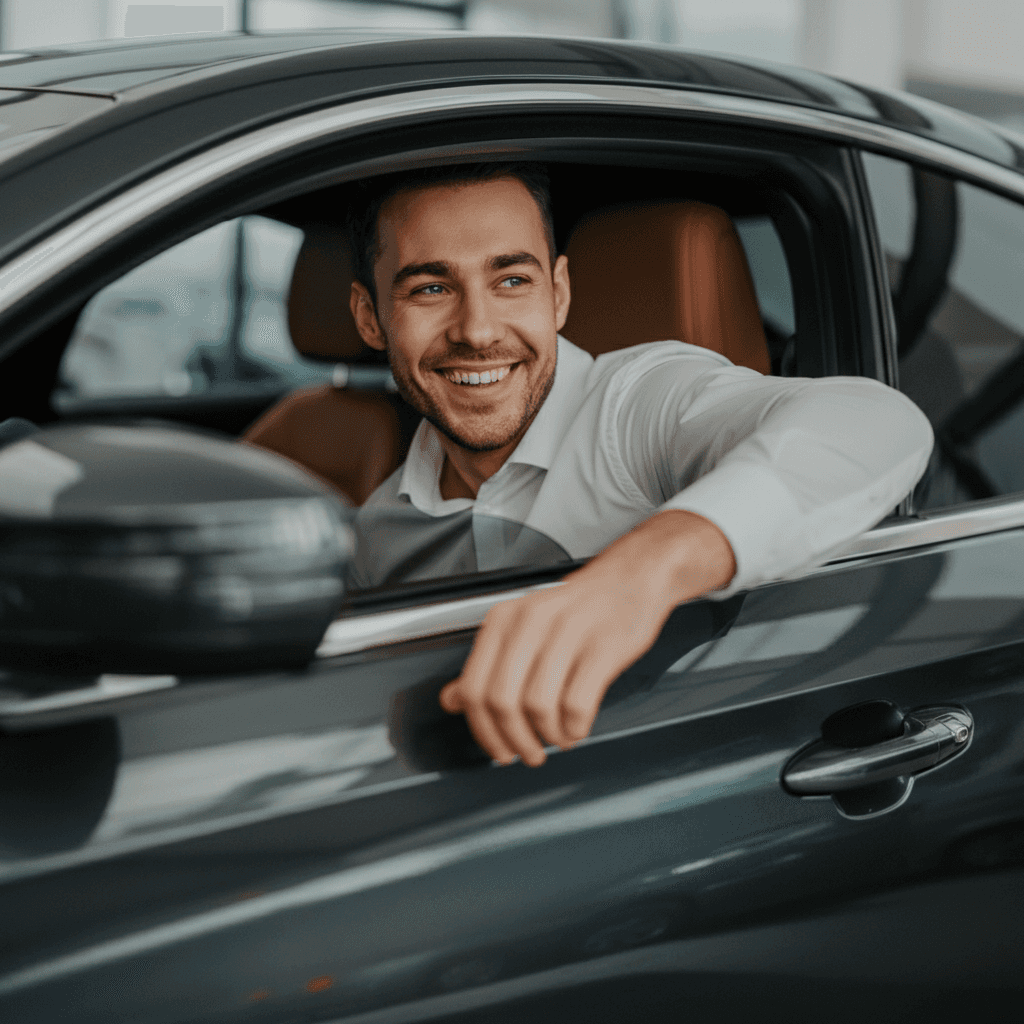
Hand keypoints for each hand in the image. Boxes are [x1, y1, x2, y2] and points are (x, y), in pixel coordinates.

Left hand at [439, 510, 735, 765]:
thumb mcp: (522, 627)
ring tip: (558, 738)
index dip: (483, 730)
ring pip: (539, 706)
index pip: (474, 688)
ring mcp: (568, 633)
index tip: (497, 749)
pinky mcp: (603, 647)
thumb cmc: (577, 608)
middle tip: (528, 754)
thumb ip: (486, 664)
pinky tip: (578, 727)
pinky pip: (578, 703)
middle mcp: (530, 623)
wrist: (632, 578)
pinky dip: (575, 728)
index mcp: (504, 621)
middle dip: (515, 741)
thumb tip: (452, 700)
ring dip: (548, 736)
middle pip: (502, 702)